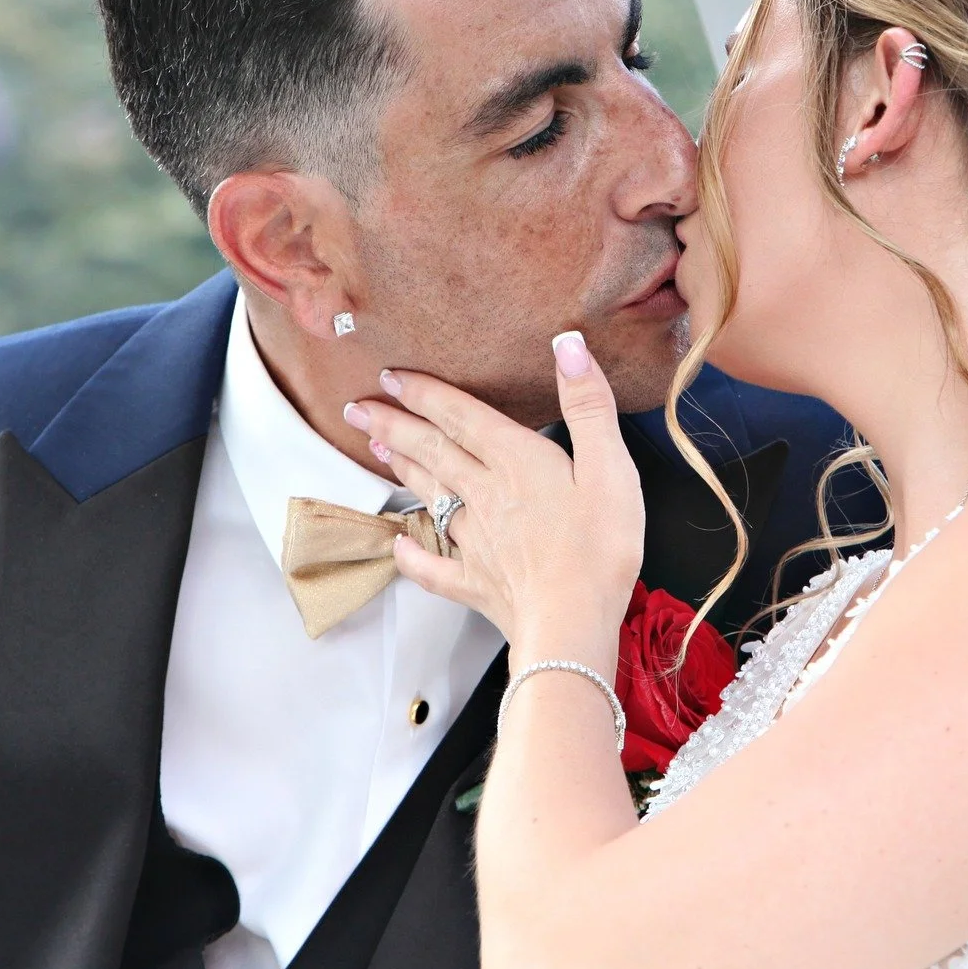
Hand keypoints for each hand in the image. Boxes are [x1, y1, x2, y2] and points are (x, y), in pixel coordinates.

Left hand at [346, 331, 644, 658]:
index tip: (390, 376)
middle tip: (358, 407)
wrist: (571, 623)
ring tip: (376, 448)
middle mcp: (485, 495)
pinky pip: (434, 567)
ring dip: (402, 470)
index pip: (461, 416)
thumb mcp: (610, 466)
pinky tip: (400, 546)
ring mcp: (475, 541)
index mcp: (516, 462)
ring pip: (430, 497)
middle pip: (432, 451)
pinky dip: (413, 556)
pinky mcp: (475, 582)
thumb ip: (587, 404)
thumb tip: (567, 345)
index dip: (426, 393)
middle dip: (394, 424)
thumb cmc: (599, 547)